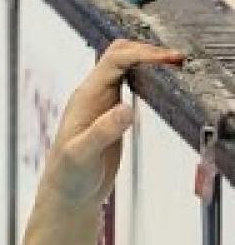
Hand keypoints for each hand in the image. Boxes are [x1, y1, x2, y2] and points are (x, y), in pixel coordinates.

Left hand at [41, 40, 183, 203]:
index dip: (142, 54)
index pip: (114, 61)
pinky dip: (148, 78)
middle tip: (177, 60)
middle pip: (120, 56)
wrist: (67, 193)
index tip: (168, 59)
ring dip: (148, 62)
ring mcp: (104, 103)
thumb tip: (125, 109)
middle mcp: (94, 95)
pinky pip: (130, 85)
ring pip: (126, 68)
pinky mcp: (113, 115)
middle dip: (147, 52)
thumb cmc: (68, 176)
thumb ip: (102, 132)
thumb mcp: (82, 155)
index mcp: (85, 98)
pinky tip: (164, 84)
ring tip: (176, 66)